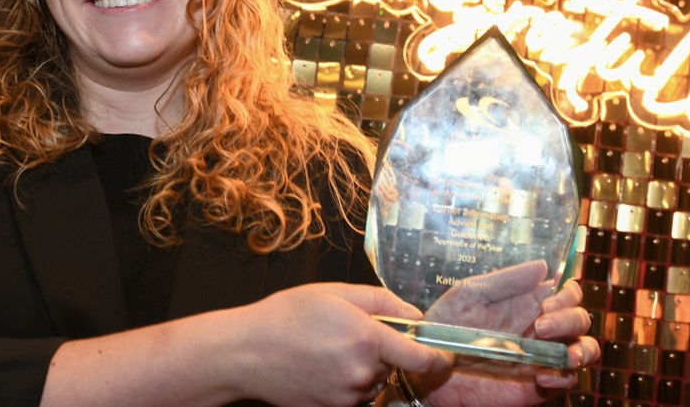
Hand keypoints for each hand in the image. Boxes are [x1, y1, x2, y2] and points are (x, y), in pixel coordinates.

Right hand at [230, 283, 452, 406]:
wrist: (245, 352)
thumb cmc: (285, 318)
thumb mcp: (336, 293)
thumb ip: (382, 302)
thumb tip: (414, 314)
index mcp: (367, 339)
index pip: (423, 358)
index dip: (439, 358)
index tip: (445, 356)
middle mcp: (362, 373)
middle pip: (394, 367)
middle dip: (383, 353)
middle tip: (349, 334)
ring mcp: (347, 396)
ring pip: (373, 383)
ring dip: (364, 369)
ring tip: (327, 350)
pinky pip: (354, 397)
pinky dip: (346, 384)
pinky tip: (321, 368)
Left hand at [412, 261, 599, 406]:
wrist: (430, 369)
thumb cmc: (446, 327)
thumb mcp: (471, 294)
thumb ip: (506, 281)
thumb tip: (544, 266)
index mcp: (528, 303)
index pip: (568, 293)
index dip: (568, 294)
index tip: (547, 301)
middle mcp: (541, 329)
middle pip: (580, 319)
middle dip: (569, 320)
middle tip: (540, 326)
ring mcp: (542, 357)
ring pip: (585, 349)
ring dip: (581, 349)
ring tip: (563, 355)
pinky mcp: (538, 385)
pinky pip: (568, 381)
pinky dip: (563, 378)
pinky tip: (541, 376)